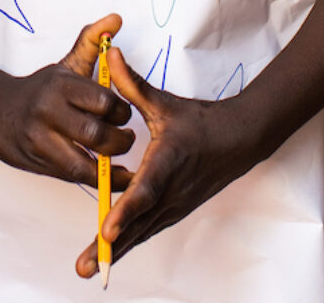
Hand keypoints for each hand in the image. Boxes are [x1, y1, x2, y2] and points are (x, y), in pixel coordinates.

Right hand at [0, 14, 135, 187]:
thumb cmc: (41, 89)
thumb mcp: (66, 64)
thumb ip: (93, 42)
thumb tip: (116, 18)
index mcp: (61, 85)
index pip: (103, 101)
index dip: (121, 110)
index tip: (124, 113)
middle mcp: (49, 111)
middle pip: (96, 133)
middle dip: (120, 140)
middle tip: (127, 137)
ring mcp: (41, 139)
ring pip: (85, 161)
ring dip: (110, 165)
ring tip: (121, 161)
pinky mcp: (39, 161)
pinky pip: (74, 176)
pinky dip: (96, 179)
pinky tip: (109, 176)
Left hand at [75, 44, 262, 278]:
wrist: (238, 140)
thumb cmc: (200, 122)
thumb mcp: (165, 103)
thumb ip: (133, 83)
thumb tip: (110, 55)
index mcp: (168, 161)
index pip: (145, 190)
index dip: (126, 210)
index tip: (106, 229)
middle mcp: (171, 190)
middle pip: (138, 223)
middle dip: (110, 247)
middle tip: (85, 267)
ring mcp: (173, 205)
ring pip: (140, 232)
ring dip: (115, 252)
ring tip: (88, 268)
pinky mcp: (172, 211)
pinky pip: (147, 230)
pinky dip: (128, 244)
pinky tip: (108, 256)